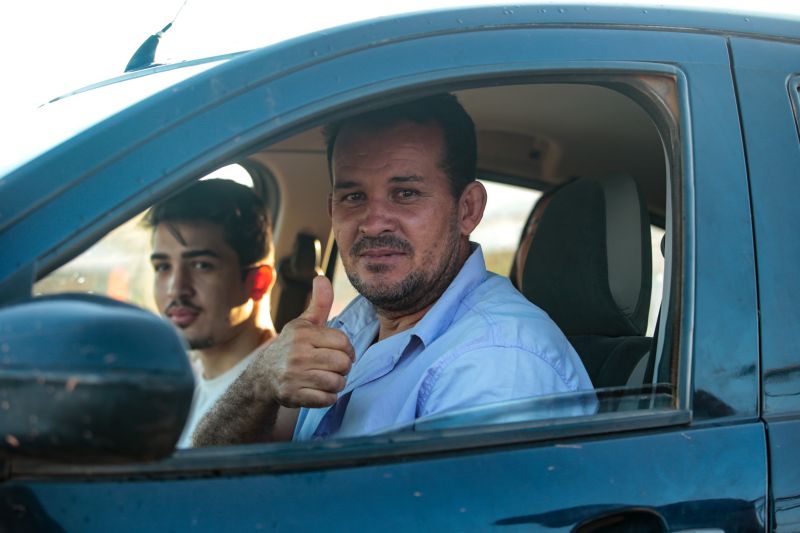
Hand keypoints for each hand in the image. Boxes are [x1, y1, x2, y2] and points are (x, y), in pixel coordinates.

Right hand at [260, 276, 354, 407]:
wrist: (262, 376)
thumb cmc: (291, 347)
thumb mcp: (303, 323)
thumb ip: (319, 303)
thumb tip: (322, 277)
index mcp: (303, 334)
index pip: (343, 342)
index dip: (347, 349)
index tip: (341, 352)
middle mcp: (297, 354)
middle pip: (343, 363)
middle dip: (343, 367)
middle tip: (334, 367)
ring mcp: (294, 375)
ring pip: (337, 382)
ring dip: (337, 383)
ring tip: (328, 378)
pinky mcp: (292, 395)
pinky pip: (327, 399)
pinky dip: (328, 397)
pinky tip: (320, 391)